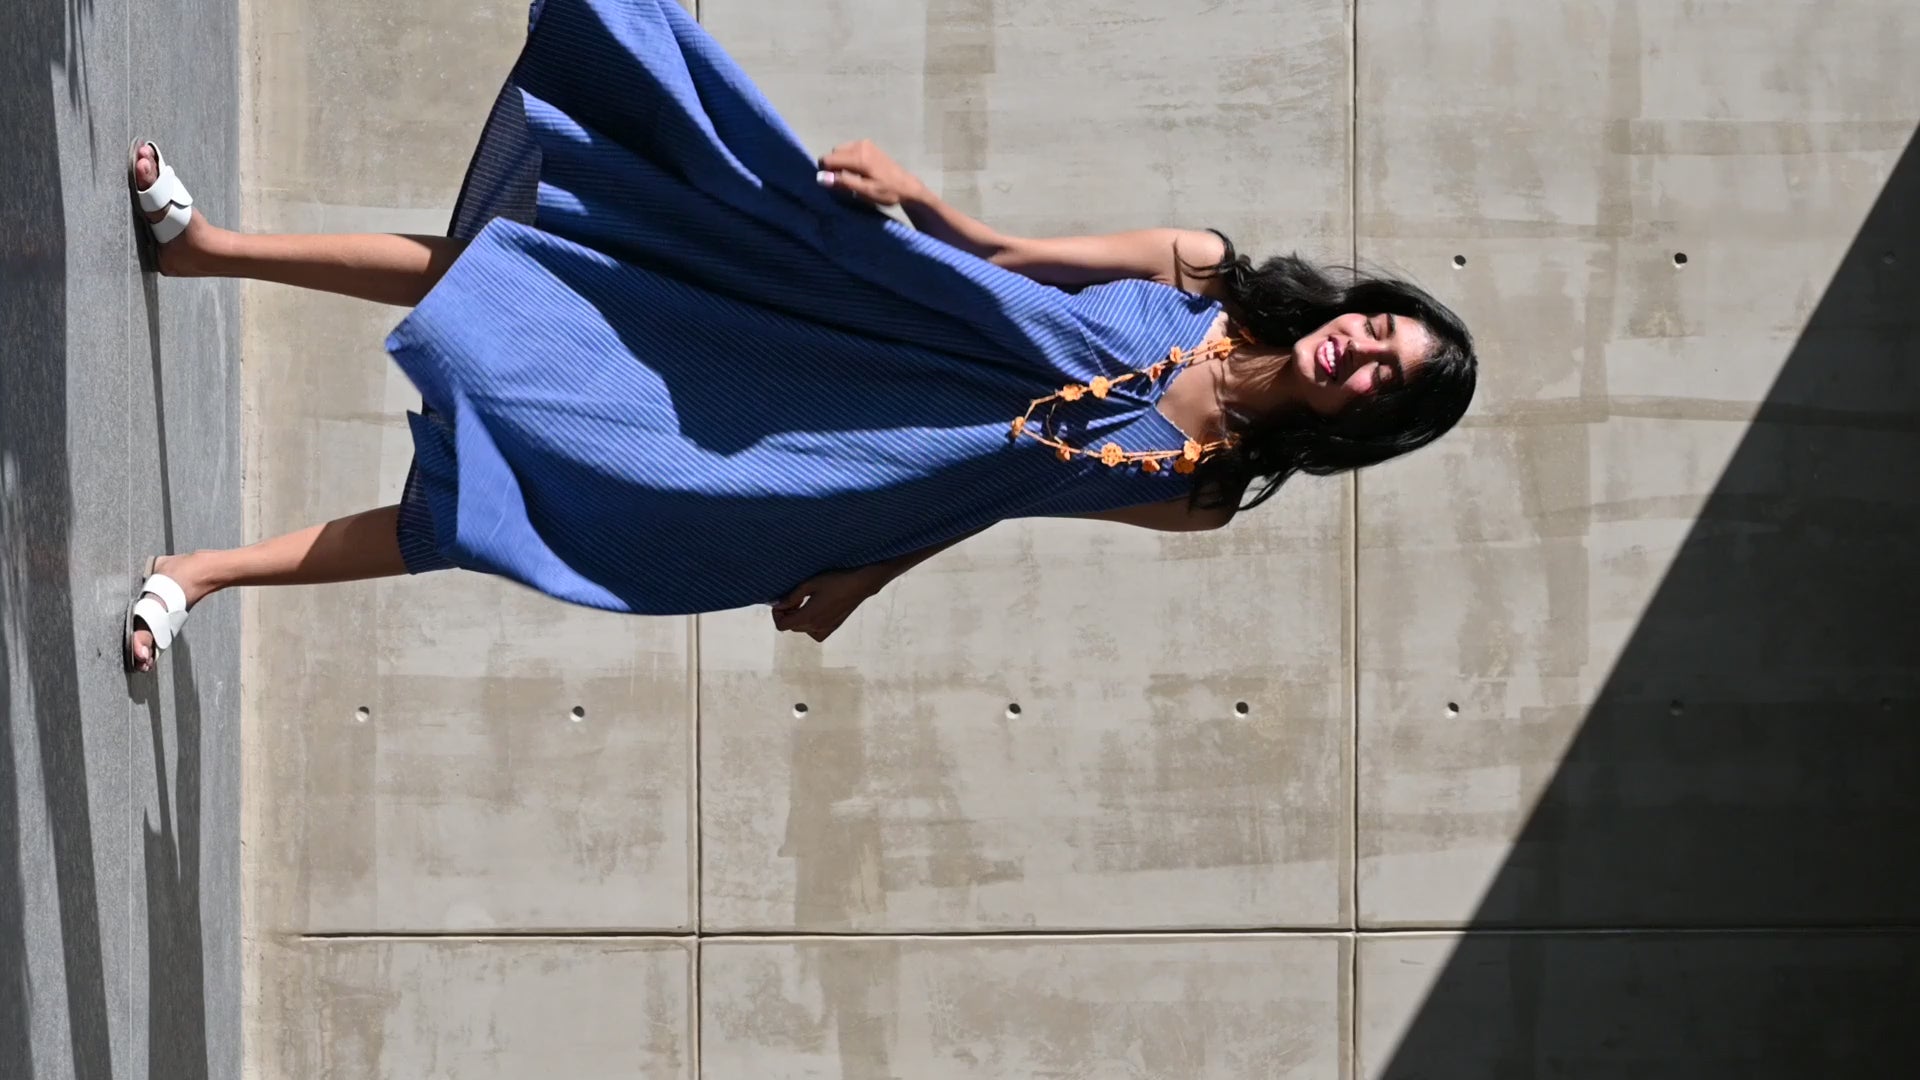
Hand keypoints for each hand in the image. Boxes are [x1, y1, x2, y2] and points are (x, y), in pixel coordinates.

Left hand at [770, 564, 893, 641]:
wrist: (859, 584)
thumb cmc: (834, 580)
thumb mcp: (809, 584)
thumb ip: (792, 597)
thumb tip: (779, 605)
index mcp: (808, 616)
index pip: (782, 626)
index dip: (777, 614)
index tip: (782, 602)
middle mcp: (816, 627)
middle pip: (791, 627)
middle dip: (788, 613)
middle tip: (794, 598)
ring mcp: (826, 629)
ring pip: (802, 630)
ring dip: (798, 619)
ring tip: (804, 604)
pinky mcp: (833, 627)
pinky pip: (815, 633)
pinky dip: (811, 626)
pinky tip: (815, 613)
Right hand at [816, 140, 927, 208]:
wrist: (907, 186)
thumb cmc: (888, 192)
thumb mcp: (865, 191)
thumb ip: (843, 183)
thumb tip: (821, 177)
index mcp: (859, 157)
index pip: (828, 159)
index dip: (826, 172)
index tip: (833, 184)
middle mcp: (860, 145)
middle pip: (834, 153)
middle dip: (833, 167)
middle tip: (844, 182)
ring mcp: (865, 143)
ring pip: (840, 150)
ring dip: (841, 163)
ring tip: (852, 177)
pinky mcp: (868, 145)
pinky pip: (849, 149)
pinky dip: (848, 159)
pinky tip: (857, 170)